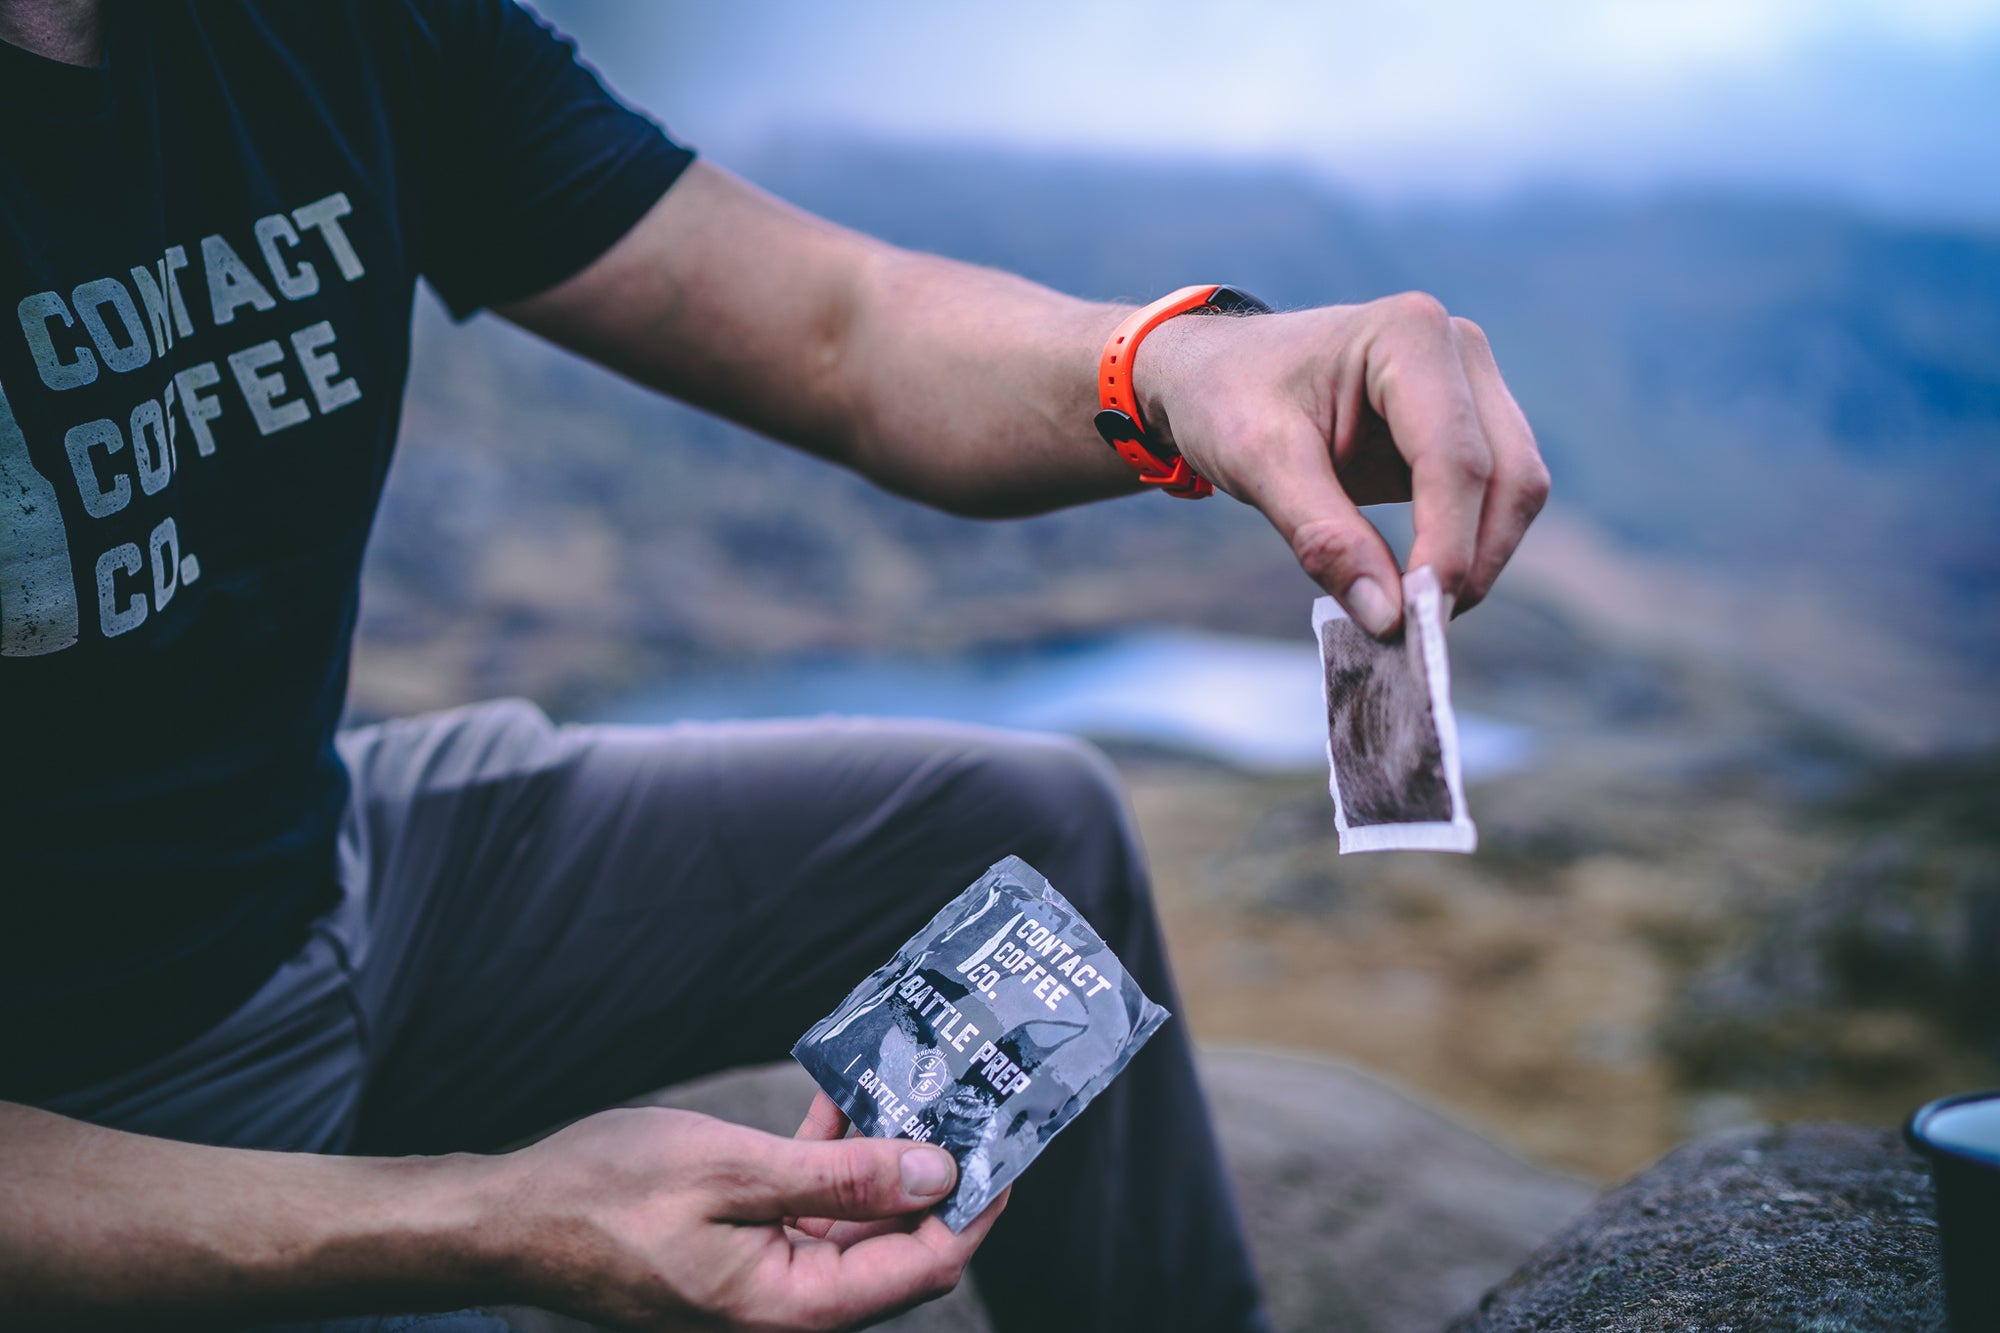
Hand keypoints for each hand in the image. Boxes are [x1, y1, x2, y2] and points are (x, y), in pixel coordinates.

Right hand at [499, 1105, 1002, 1330]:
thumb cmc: (605, 1194)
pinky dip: (832, 1163)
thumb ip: (842, 1179)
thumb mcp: (734, 1170)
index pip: (924, 1268)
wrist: (509, 1218)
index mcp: (792, 1309)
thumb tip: (940, 1176)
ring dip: (885, 1162)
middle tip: (965, 1100)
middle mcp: (787, 1309)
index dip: (976, 1206)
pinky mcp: (740, 1256)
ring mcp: (763, 1285)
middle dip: (936, 1176)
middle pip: (897, 1248)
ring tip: (912, 1087)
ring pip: (856, 1226)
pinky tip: (841, 1104)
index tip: (1006, 1140)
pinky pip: (810, 1214)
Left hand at [1137, 292, 1549, 636]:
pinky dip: (1464, 549)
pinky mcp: (1467, 425)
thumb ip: (1323, 538)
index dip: (1447, 544)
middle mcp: (1457, 351)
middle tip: (1417, 632)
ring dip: (1476, 561)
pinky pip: (1492, 498)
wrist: (1215, 373)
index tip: (1417, 618)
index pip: (1455, 457)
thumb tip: (1390, 619)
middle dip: (1470, 560)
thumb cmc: (1227, 397)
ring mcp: (1470, 386)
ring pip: (1514, 491)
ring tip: (1412, 615)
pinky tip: (1415, 588)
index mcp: (1410, 335)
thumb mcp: (1257, 463)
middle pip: (1507, 474)